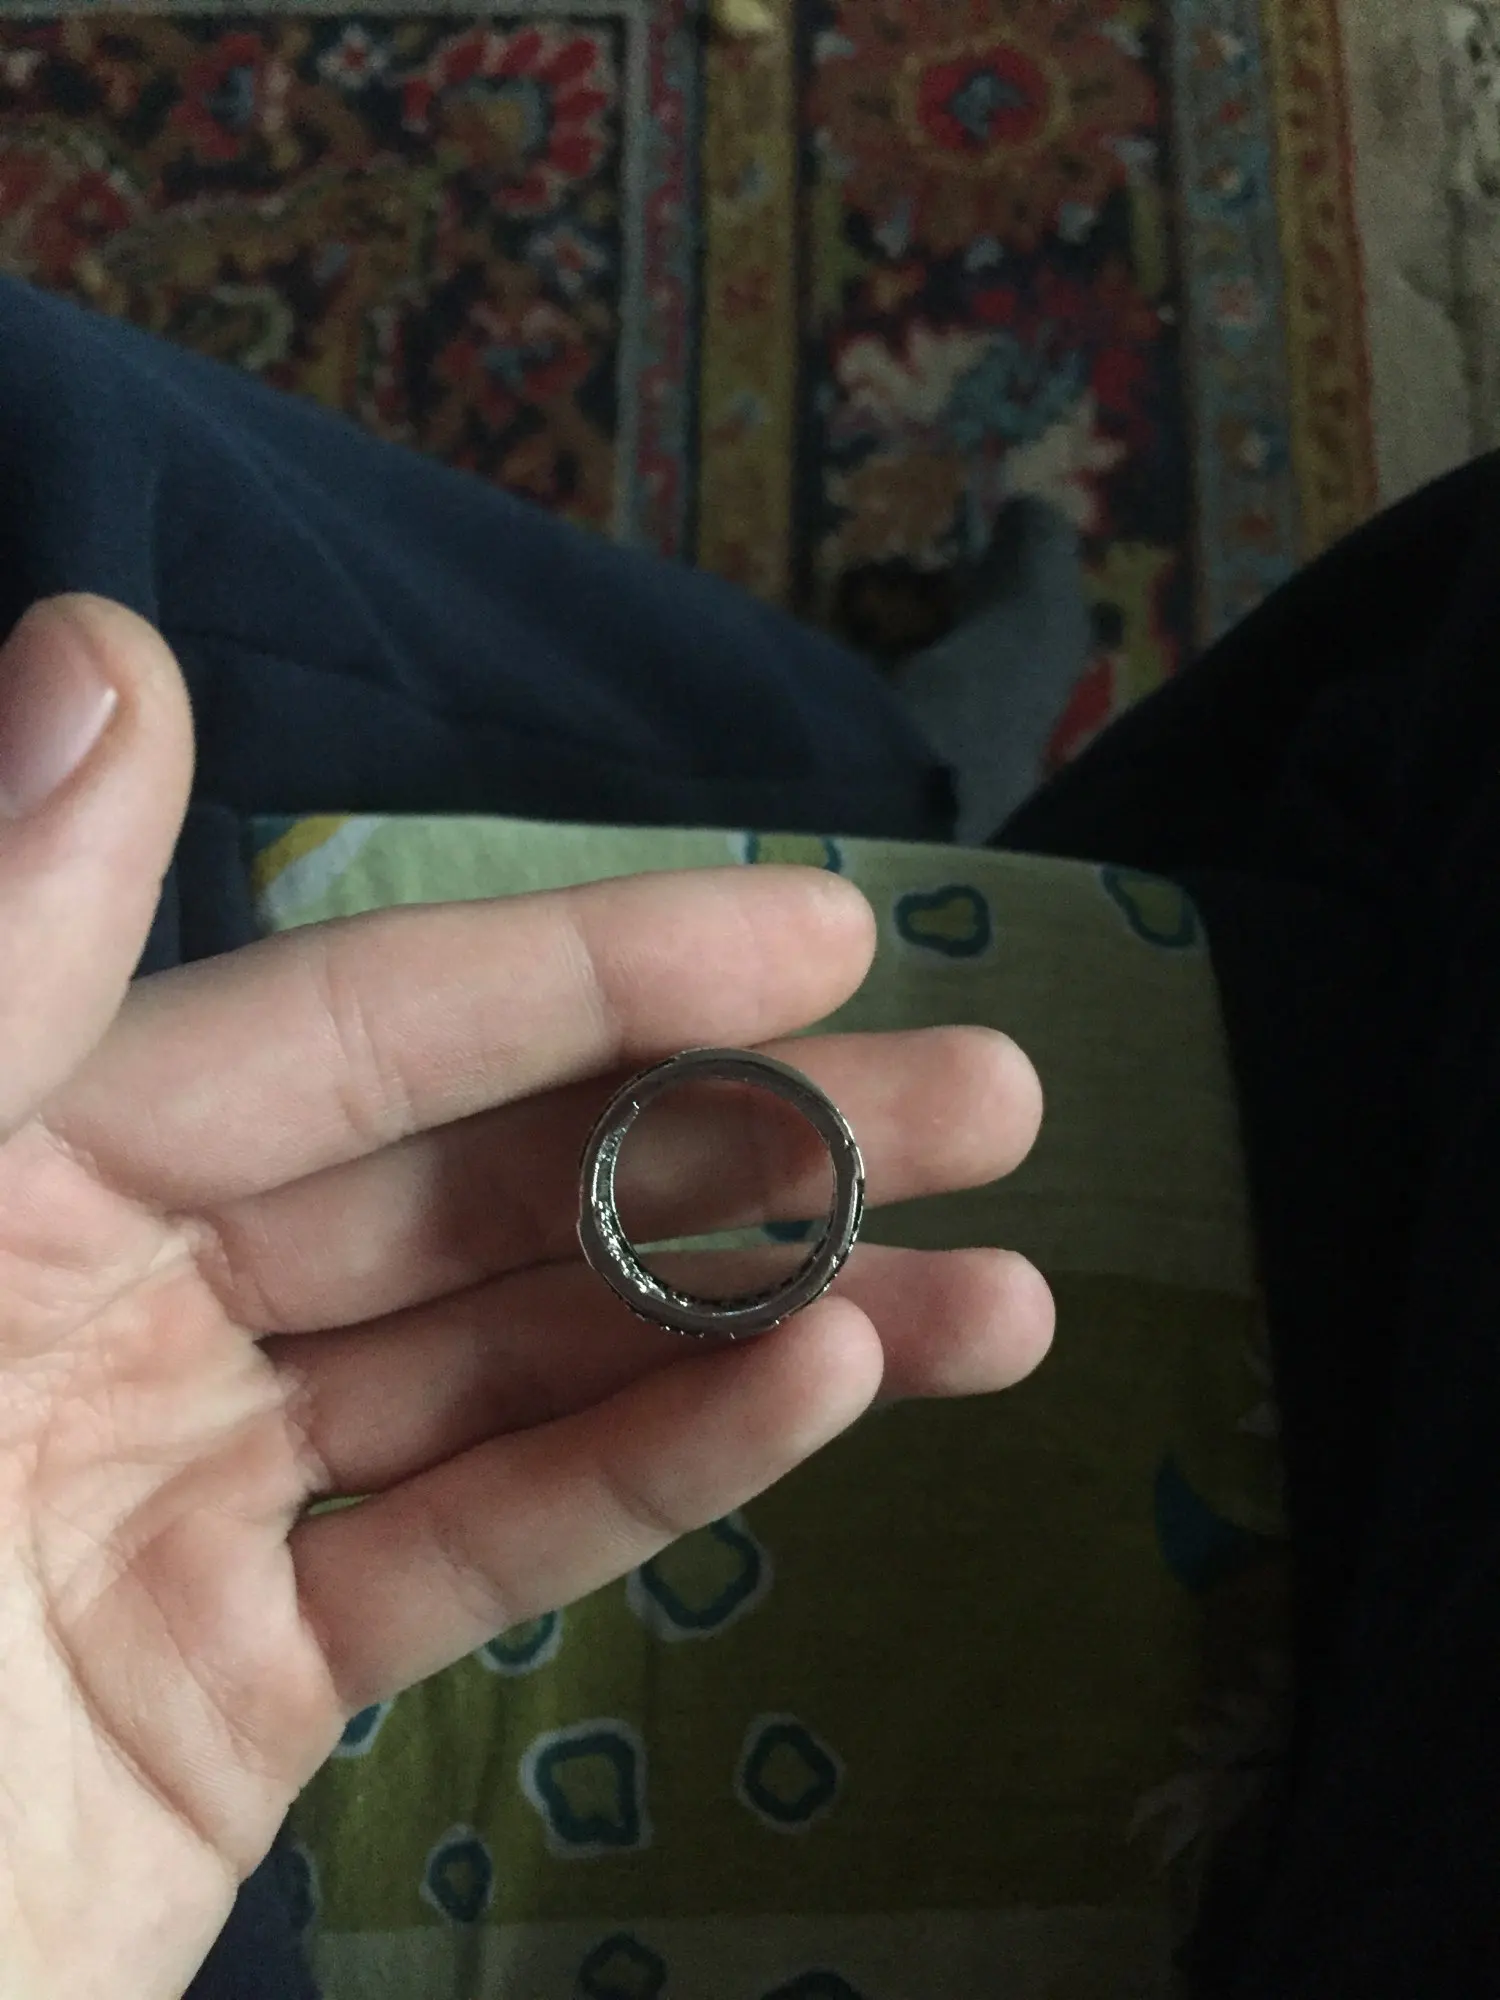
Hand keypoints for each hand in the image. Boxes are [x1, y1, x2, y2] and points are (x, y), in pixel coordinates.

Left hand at [0, 597, 1052, 1996]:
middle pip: (490, 1185)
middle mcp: (119, 1296)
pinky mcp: (248, 1690)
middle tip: (990, 1087)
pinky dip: (663, 1474)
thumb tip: (105, 646)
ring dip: (768, 1312)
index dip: (595, 972)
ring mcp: (198, 1496)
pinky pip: (480, 1551)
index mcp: (13, 1157)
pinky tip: (839, 1390)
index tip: (818, 935)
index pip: (355, 1025)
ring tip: (1002, 1273)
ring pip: (527, 1365)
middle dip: (752, 1138)